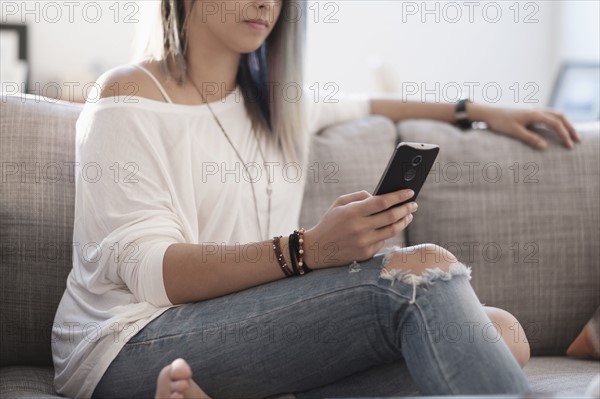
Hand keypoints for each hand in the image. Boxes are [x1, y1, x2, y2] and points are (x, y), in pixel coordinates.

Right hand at [303, 189, 417, 267]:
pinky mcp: (366, 254)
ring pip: (392, 230)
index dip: (399, 196)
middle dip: (406, 209)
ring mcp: (363, 243)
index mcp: (352, 212)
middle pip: (391, 217)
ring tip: (408, 215)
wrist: (317, 249)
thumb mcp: (339, 203)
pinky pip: (383, 241)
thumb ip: (359, 197)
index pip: (382, 202)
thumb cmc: (330, 222)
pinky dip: (388, 232)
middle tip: (413, 204)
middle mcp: (359, 228)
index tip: (410, 192)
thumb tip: (379, 196)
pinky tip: (390, 227)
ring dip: (403, 221)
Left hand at [469, 103, 580, 149]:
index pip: (555, 124)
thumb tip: (545, 146)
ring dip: (565, 124)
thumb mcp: (514, 132)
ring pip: (555, 114)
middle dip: (570, 128)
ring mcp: (534, 110)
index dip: (564, 135)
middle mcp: (536, 110)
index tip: (569, 146)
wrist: (489, 113)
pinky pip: (549, 115)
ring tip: (571, 135)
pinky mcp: (530, 113)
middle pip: (560, 116)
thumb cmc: (499, 122)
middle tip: (577, 140)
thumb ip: (529, 138)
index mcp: (534, 114)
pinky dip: (557, 121)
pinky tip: (558, 129)